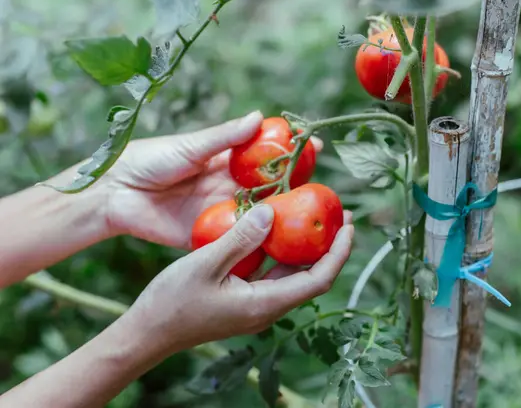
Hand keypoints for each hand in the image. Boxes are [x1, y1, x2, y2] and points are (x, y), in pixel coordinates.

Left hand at [101, 111, 321, 248]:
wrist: (116, 193)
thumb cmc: (152, 159)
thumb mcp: (191, 145)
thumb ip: (224, 137)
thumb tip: (260, 116)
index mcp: (225, 160)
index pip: (266, 155)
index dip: (291, 150)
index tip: (316, 145)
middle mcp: (229, 185)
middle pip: (269, 186)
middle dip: (297, 186)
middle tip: (325, 189)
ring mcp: (221, 211)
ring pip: (258, 214)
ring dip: (282, 217)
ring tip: (315, 221)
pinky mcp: (208, 235)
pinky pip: (237, 240)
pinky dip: (257, 242)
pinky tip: (282, 247)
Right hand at [127, 204, 353, 351]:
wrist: (148, 332)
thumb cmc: (172, 301)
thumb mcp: (205, 264)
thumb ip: (240, 238)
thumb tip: (272, 212)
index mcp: (264, 304)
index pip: (318, 280)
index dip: (338, 253)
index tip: (349, 226)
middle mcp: (267, 307)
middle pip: (311, 276)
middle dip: (330, 246)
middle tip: (340, 214)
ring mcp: (256, 304)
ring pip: (293, 273)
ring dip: (308, 247)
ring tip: (315, 216)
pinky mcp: (244, 298)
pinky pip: (272, 272)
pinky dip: (282, 250)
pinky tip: (278, 228)